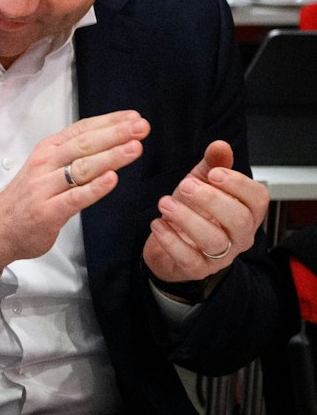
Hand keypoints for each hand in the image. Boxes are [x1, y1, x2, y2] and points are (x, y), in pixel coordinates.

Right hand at [0, 111, 146, 282]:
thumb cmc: (26, 198)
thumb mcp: (45, 168)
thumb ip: (72, 156)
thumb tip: (110, 141)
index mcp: (47, 150)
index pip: (81, 130)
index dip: (109, 122)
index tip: (133, 117)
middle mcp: (45, 164)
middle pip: (84, 145)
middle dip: (115, 134)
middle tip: (140, 127)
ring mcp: (45, 188)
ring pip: (81, 168)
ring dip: (110, 157)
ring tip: (133, 148)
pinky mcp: (48, 212)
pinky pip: (75, 197)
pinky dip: (94, 188)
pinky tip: (111, 180)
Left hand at [143, 141, 267, 286]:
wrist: (169, 247)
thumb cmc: (192, 212)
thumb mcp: (201, 184)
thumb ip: (212, 165)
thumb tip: (220, 145)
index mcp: (247, 212)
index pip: (258, 198)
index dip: (238, 184)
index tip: (213, 173)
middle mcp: (239, 236)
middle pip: (238, 219)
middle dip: (211, 200)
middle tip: (185, 186)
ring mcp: (220, 256)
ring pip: (214, 240)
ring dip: (188, 219)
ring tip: (165, 203)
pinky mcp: (196, 269)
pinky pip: (187, 258)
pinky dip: (170, 240)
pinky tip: (157, 224)